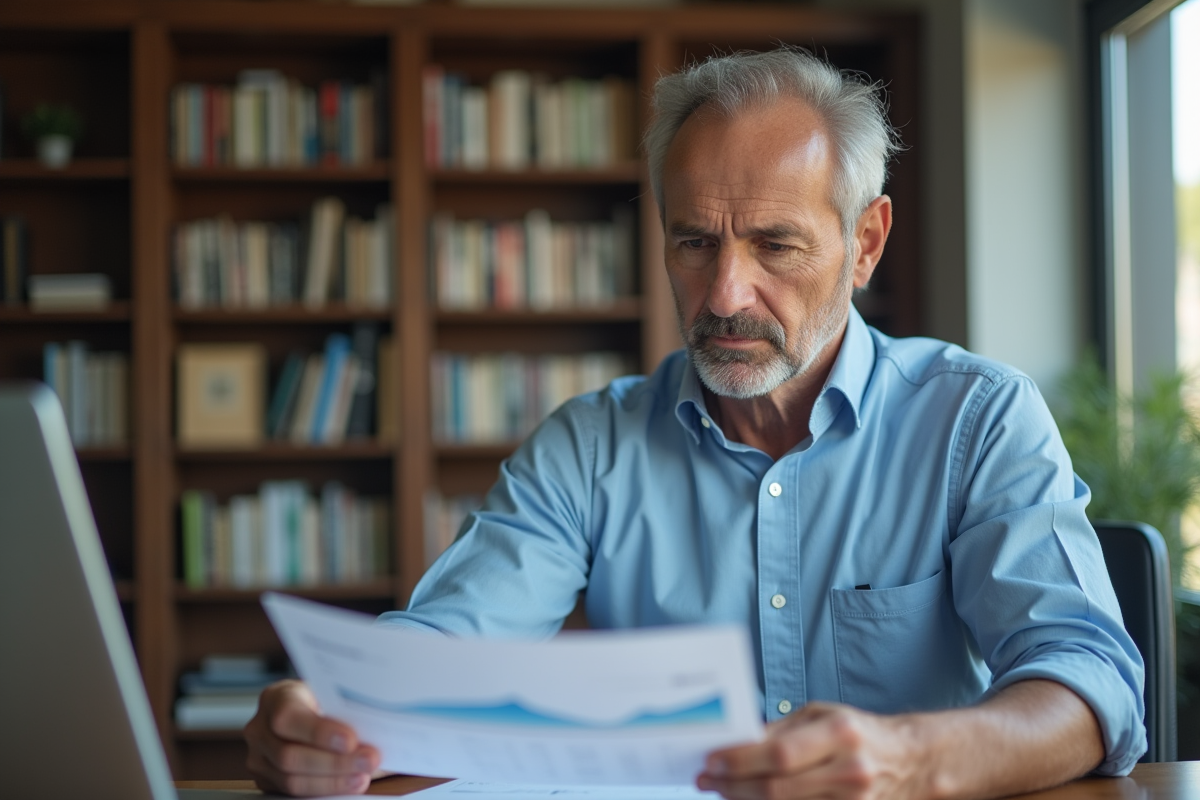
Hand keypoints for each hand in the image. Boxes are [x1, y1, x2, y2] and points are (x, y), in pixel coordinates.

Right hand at [244, 679, 381, 795]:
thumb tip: (383, 727)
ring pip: (291, 780)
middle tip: (369, 760)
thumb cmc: (326, 700)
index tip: (351, 739)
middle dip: (334, 762)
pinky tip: (348, 784)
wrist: (311, 711)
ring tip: (363, 776)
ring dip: (332, 781)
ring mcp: (259, 757)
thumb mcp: (334, 693)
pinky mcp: (266, 780)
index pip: (288, 716)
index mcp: (276, 698)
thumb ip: (350, 708)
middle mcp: (260, 728)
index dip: (319, 732)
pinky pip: (292, 793)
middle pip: (289, 755)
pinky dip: (325, 790)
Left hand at [697, 702, 924, 799]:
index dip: (739, 761)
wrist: (913, 761)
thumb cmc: (859, 733)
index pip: (779, 754)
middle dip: (733, 786)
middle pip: (777, 789)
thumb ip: (781, 730)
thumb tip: (736, 742)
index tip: (710, 761)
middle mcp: (849, 771)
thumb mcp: (823, 716)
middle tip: (705, 779)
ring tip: (722, 791)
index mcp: (840, 734)